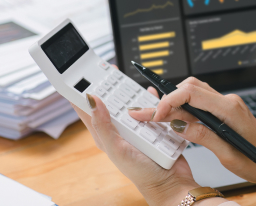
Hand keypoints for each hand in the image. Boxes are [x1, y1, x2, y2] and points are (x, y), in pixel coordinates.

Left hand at [72, 86, 222, 205]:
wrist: (171, 182)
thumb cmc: (143, 173)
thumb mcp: (118, 149)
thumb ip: (104, 126)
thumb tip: (91, 101)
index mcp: (107, 135)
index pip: (90, 111)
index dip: (84, 93)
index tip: (84, 76)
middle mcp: (122, 130)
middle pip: (113, 102)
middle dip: (112, 87)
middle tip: (111, 72)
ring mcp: (139, 127)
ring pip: (134, 103)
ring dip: (134, 93)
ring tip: (131, 83)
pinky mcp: (155, 126)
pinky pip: (153, 107)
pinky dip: (153, 100)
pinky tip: (152, 95)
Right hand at [128, 77, 255, 194]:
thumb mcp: (227, 155)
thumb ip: (202, 136)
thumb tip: (178, 125)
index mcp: (229, 110)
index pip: (192, 93)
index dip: (170, 101)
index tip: (156, 115)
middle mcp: (229, 102)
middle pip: (191, 86)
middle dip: (168, 98)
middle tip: (150, 115)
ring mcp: (228, 104)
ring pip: (195, 91)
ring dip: (175, 101)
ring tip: (158, 116)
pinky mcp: (226, 110)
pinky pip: (202, 101)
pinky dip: (186, 106)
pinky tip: (177, 119)